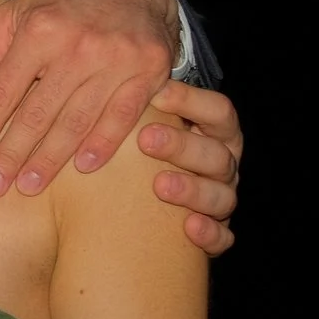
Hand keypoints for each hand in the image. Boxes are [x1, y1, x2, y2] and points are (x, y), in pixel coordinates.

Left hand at [0, 0, 174, 196]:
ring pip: (77, 121)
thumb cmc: (61, 7)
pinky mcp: (150, 72)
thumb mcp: (12, 13)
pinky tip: (81, 167)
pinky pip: (123, 117)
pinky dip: (102, 145)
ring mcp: (117, 60)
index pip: (2, 92)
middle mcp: (77, 45)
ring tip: (28, 186)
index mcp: (38, 30)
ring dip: (50, 160)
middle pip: (37, 113)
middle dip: (11, 155)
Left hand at [140, 80, 242, 256]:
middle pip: (217, 153)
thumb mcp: (141, 122)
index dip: (193, 102)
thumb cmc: (137, 149)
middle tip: (145, 139)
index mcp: (213, 132)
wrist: (136, 202)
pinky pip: (223, 237)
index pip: (219, 111)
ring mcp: (221, 199)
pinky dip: (210, 234)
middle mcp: (222, 164)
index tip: (157, 93)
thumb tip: (95, 80)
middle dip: (183, 146)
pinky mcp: (216, 233)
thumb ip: (131, 104)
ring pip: (222, 196)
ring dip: (193, 190)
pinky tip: (188, 227)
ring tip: (159, 186)